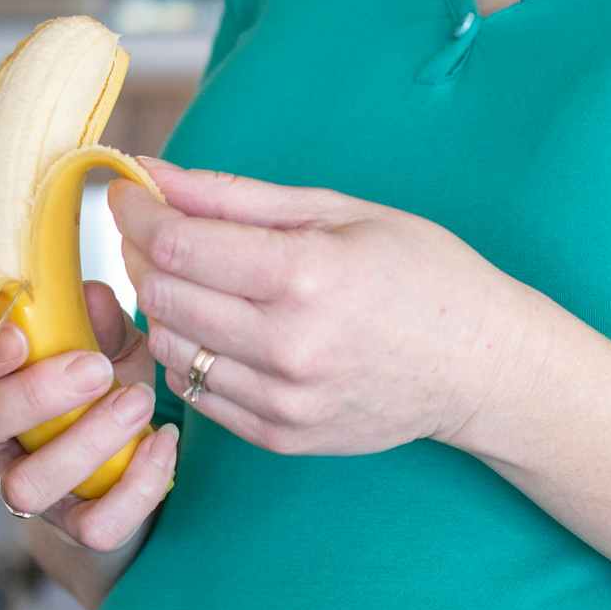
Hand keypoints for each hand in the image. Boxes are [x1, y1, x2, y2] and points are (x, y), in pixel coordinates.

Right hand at [0, 281, 177, 550]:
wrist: (129, 467)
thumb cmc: (104, 390)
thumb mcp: (105, 343)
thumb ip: (96, 319)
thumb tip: (90, 296)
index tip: (19, 339)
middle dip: (37, 397)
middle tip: (96, 368)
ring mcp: (33, 494)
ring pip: (30, 486)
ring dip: (89, 441)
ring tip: (139, 400)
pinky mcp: (76, 530)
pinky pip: (96, 527)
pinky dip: (138, 486)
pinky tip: (163, 441)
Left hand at [112, 159, 529, 456]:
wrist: (481, 366)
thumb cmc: (421, 274)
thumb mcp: (337, 211)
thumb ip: (234, 197)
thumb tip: (150, 173)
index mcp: (306, 275)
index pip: (176, 244)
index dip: (136, 213)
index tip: (129, 195)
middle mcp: (289, 345)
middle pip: (161, 295)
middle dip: (143, 254)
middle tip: (159, 232)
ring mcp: (284, 399)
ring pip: (170, 348)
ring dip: (165, 308)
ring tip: (198, 282)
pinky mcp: (281, 436)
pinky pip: (197, 393)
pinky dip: (193, 355)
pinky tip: (224, 329)